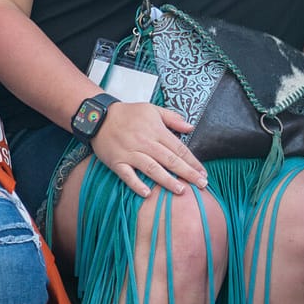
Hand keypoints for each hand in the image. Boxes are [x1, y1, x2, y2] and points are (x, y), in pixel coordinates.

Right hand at [90, 101, 208, 196]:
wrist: (99, 116)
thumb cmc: (128, 113)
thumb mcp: (152, 109)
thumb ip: (172, 118)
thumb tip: (191, 127)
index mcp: (156, 130)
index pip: (178, 148)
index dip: (192, 161)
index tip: (203, 172)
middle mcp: (145, 142)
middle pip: (170, 160)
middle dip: (187, 173)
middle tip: (201, 185)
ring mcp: (130, 153)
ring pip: (152, 168)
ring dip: (167, 180)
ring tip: (181, 190)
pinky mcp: (116, 161)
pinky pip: (127, 175)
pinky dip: (136, 184)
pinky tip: (147, 193)